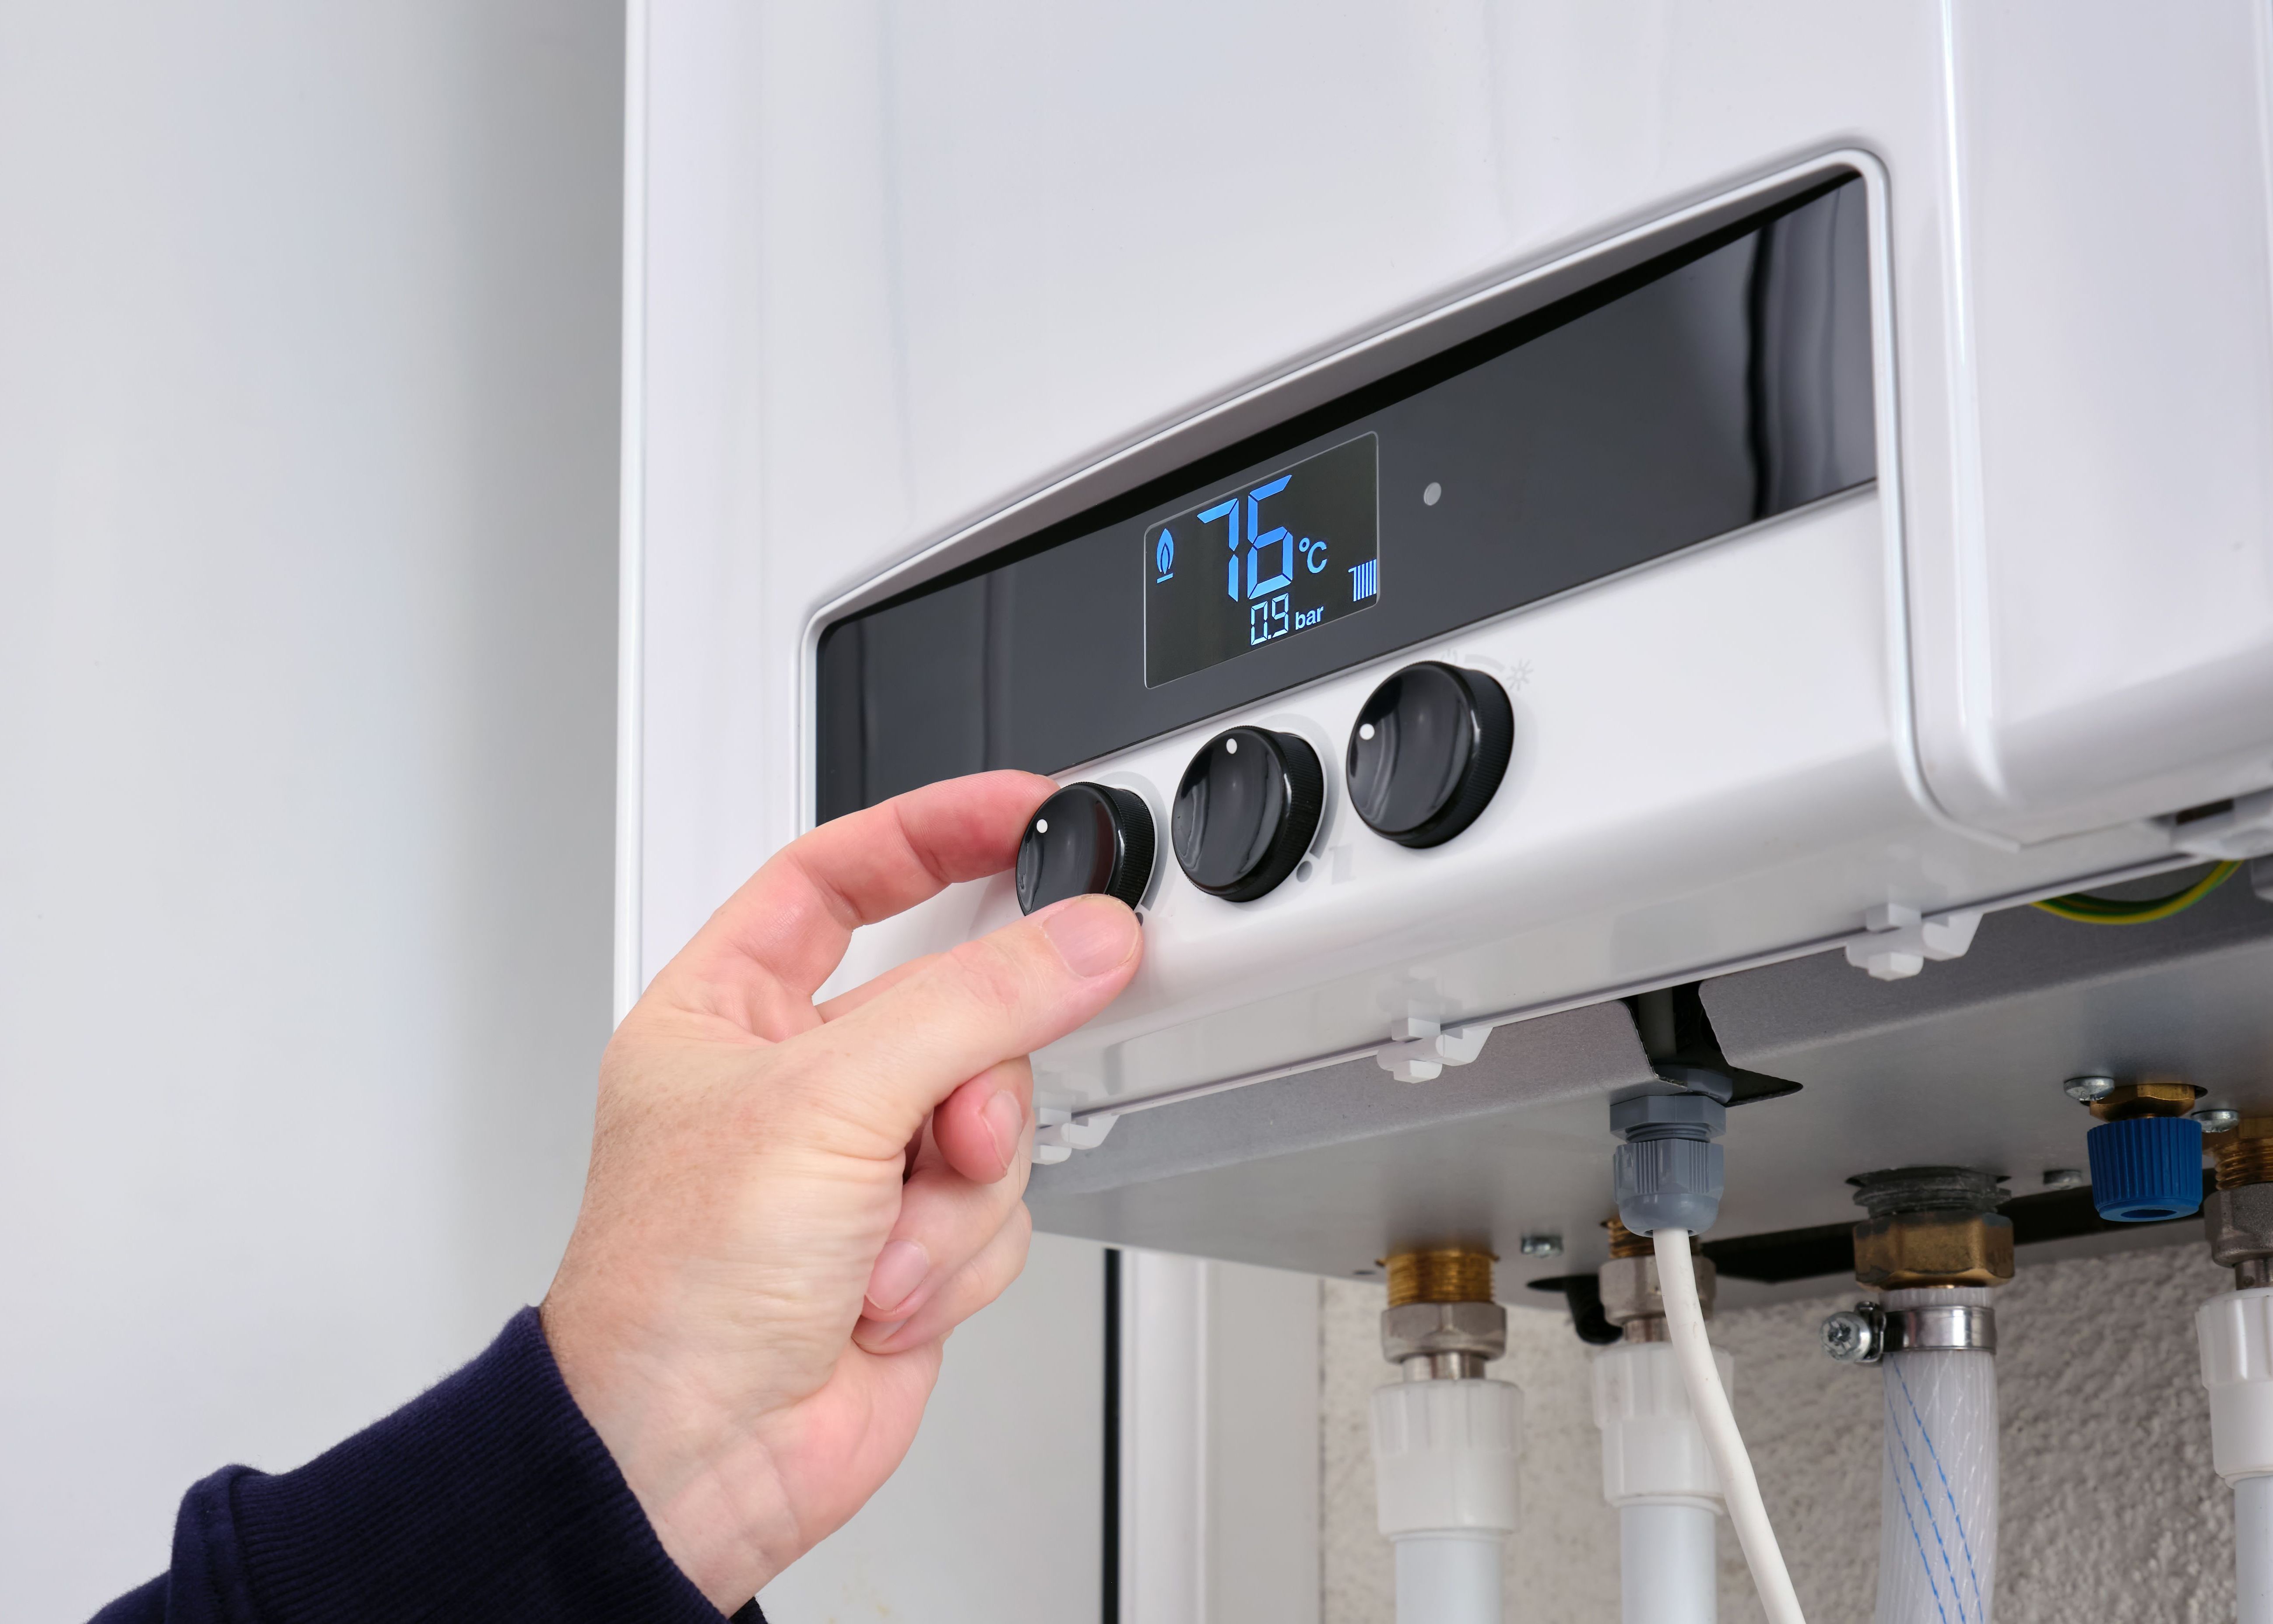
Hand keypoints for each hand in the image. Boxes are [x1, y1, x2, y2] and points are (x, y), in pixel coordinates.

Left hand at [540, 771, 1142, 1610]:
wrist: (693, 1461)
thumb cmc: (674, 1288)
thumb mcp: (828, 1102)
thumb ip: (974, 1003)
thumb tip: (1080, 939)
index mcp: (729, 1011)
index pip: (842, 873)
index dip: (933, 830)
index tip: (1024, 811)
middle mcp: (796, 1081)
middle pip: (952, 1005)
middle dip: (968, 1077)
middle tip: (955, 1118)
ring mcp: (860, 1165)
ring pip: (993, 1114)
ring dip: (954, 1191)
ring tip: (883, 1241)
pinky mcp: (912, 1244)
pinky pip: (998, 1210)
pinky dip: (954, 1255)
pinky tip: (884, 1295)